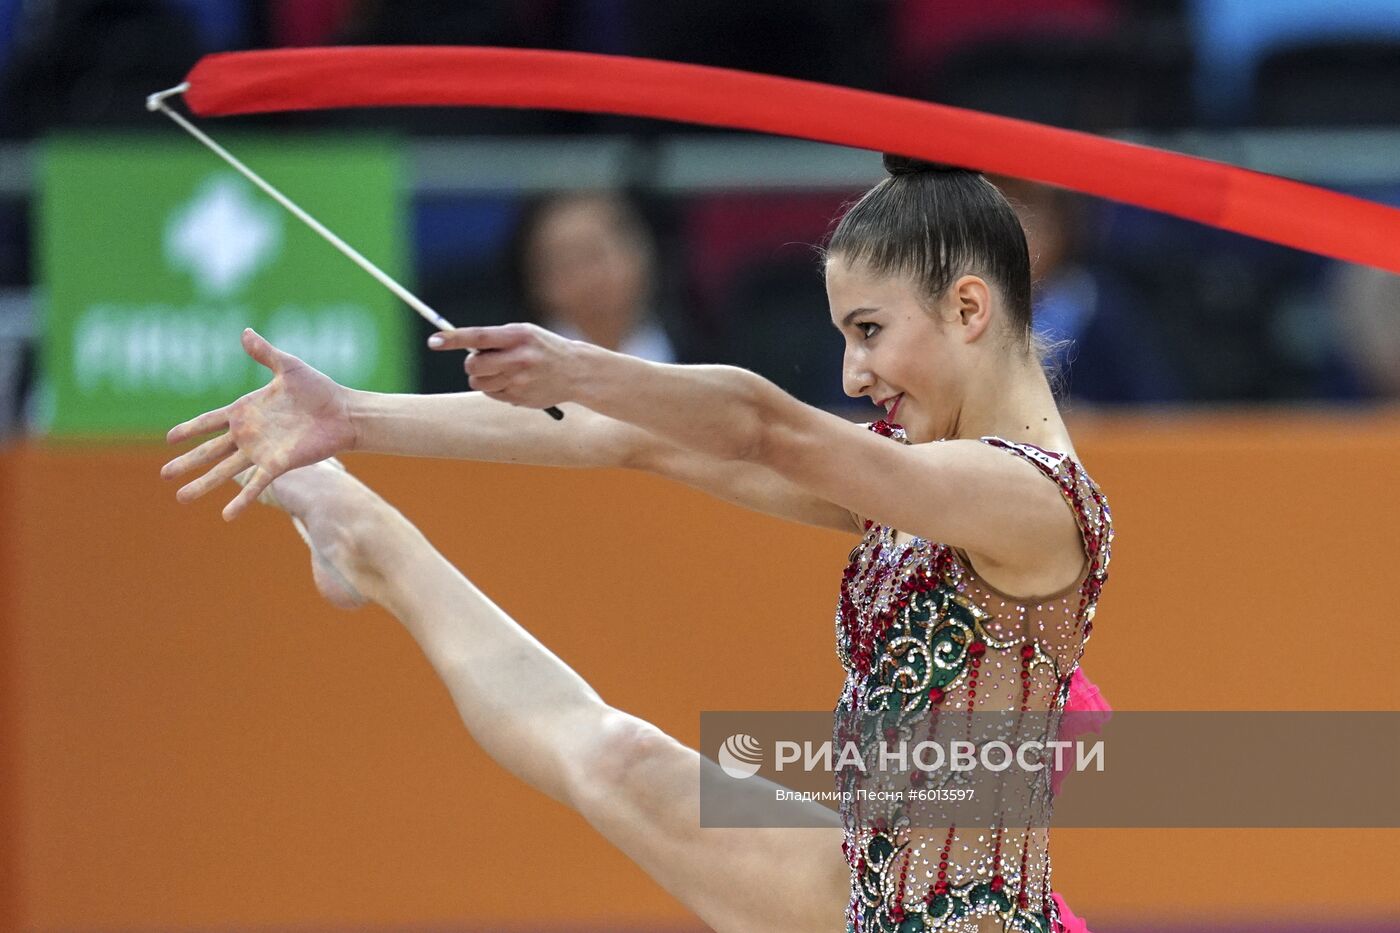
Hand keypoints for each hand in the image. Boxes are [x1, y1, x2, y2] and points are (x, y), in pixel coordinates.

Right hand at [161, 328, 356, 519]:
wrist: (344, 412)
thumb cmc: (319, 389)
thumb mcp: (288, 366)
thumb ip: (265, 353)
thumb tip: (245, 332)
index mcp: (246, 410)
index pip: (210, 421)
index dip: (190, 428)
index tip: (169, 438)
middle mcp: (249, 434)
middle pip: (210, 450)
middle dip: (186, 462)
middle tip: (164, 474)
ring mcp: (262, 451)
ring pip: (225, 470)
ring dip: (203, 484)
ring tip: (181, 498)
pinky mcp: (278, 463)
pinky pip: (256, 484)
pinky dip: (241, 500)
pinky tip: (226, 515)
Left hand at [429, 323, 584, 409]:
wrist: (576, 371)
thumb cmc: (543, 348)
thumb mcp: (525, 334)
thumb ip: (497, 339)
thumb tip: (462, 346)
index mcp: (519, 336)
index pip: (479, 336)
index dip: (453, 338)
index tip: (434, 341)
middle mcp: (519, 358)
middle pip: (474, 364)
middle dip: (471, 363)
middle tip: (481, 361)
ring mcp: (520, 381)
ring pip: (478, 382)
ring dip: (480, 377)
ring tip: (500, 372)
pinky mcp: (520, 398)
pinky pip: (491, 394)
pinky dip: (494, 388)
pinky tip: (512, 383)